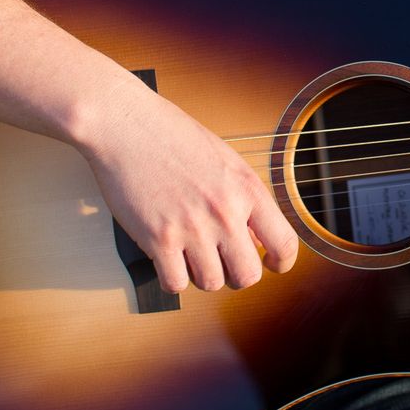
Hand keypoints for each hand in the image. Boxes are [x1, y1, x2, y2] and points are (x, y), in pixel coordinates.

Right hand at [78, 78, 298, 293]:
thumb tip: (256, 240)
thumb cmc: (172, 136)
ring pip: (211, 283)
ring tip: (190, 253)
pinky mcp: (158, 239)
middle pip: (248, 276)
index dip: (281, 262)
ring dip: (201, 275)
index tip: (271, 264)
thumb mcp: (224, 161)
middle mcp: (225, 211)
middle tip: (223, 261)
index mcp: (247, 189)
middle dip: (236, 274)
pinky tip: (168, 259)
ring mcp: (193, 227)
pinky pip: (175, 284)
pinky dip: (172, 278)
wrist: (125, 125)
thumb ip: (243, 199)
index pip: (283, 243)